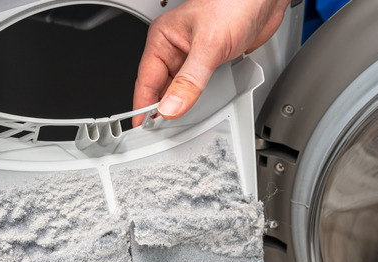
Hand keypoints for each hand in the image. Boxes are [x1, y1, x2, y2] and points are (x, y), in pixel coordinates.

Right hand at [132, 0, 290, 125]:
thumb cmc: (235, 3)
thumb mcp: (209, 44)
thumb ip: (189, 80)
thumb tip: (171, 106)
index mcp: (163, 38)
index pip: (146, 79)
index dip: (143, 106)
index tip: (142, 128)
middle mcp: (175, 47)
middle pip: (161, 88)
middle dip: (162, 109)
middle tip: (161, 133)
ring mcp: (193, 56)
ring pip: (179, 89)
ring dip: (181, 105)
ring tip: (179, 124)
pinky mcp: (210, 62)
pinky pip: (197, 87)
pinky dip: (198, 100)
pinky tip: (200, 109)